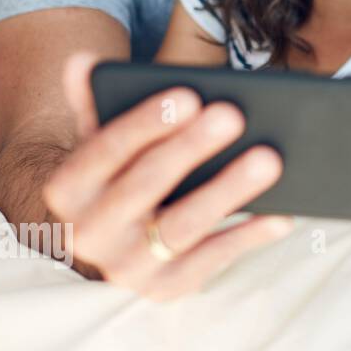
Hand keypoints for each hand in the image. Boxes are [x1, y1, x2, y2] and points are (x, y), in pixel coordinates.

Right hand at [43, 53, 293, 300]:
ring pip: (182, 226)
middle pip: (145, 186)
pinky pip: (212, 261)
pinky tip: (282, 214)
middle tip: (234, 115)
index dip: (146, 123)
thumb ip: (97, 98)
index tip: (190, 95)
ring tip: (270, 159)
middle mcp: (88, 233)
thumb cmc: (125, 172)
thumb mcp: (106, 138)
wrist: (122, 238)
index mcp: (68, 189)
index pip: (103, 150)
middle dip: (190, 149)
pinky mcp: (166, 289)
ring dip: (228, 191)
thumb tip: (83, 61)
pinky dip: (248, 237)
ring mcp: (127, 268)